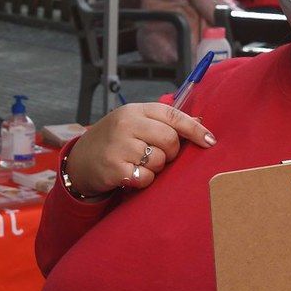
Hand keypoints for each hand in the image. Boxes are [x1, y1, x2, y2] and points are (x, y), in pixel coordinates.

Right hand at [64, 103, 215, 197]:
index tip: (210, 141)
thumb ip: (162, 122)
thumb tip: (199, 121)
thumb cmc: (114, 142)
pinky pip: (147, 178)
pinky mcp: (115, 168)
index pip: (173, 115)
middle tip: (159, 156)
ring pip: (160, 160)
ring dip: (156, 168)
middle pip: (170, 140)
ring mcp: (119, 146)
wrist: (79, 162)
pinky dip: (144, 181)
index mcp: (135, 110)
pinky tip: (131, 175)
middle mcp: (126, 124)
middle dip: (171, 152)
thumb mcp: (134, 123)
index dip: (195, 129)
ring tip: (139, 164)